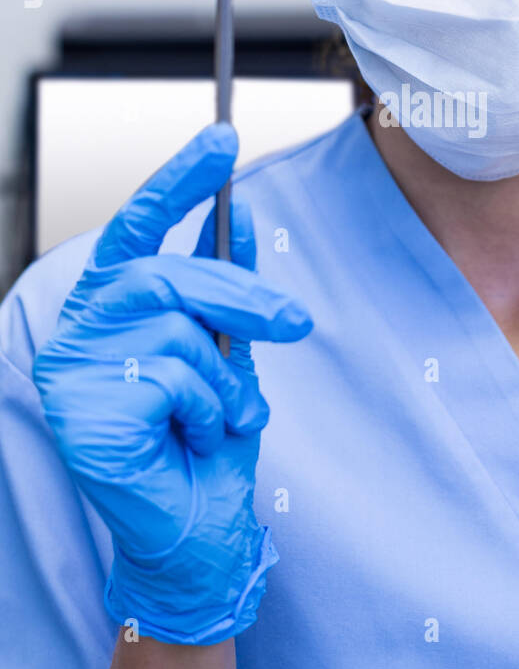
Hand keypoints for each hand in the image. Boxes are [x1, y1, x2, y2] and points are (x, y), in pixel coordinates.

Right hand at [32, 123, 311, 644]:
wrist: (198, 533)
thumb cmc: (207, 441)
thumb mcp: (227, 351)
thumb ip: (224, 289)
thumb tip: (239, 215)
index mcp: (109, 305)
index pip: (135, 225)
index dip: (179, 179)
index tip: (225, 135)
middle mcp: (78, 327)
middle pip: (168, 274)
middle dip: (242, 298)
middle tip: (296, 323)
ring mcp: (71, 367)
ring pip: (176, 329)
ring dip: (225, 377)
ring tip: (224, 416)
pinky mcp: (80, 409)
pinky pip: (172, 377)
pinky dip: (207, 409)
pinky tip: (193, 440)